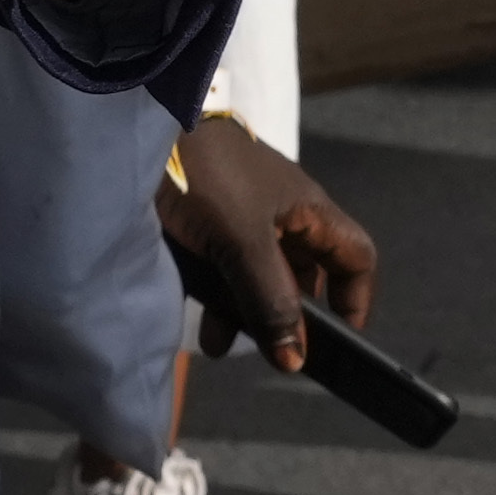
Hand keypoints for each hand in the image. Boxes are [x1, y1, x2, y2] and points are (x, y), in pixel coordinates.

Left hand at [159, 113, 385, 362]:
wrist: (139, 135)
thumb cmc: (207, 175)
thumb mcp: (243, 242)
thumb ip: (270, 300)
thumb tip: (295, 359)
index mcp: (308, 211)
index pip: (354, 258)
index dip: (356, 299)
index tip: (340, 342)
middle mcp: (282, 219)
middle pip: (304, 278)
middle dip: (290, 319)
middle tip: (273, 354)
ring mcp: (243, 224)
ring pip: (259, 282)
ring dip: (246, 316)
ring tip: (222, 345)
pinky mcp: (207, 231)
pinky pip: (223, 275)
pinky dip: (217, 302)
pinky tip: (201, 327)